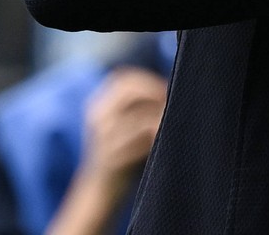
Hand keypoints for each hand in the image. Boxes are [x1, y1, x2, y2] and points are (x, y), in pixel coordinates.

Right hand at [78, 67, 167, 192]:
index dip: (147, 80)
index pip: (123, 79)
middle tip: (170, 100)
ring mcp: (104, 139)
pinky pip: (141, 139)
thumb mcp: (118, 122)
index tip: (165, 87)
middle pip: (129, 91)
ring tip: (170, 117)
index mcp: (97, 107)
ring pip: (139, 116)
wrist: (100, 188)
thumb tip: (167, 86)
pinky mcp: (114, 158)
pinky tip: (162, 134)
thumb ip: (136, 105)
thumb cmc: (119, 150)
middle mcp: (98, 119)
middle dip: (154, 91)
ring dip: (159, 114)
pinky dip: (156, 133)